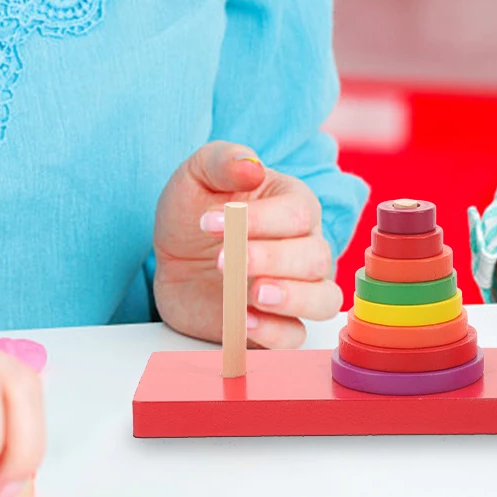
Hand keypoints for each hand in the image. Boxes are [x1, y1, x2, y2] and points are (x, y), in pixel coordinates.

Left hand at [152, 141, 341, 346]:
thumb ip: (225, 160)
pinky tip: (244, 321)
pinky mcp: (276, 324)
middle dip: (271, 260)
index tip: (208, 223)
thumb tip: (253, 166)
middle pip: (315, 257)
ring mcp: (296, 289)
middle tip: (222, 260)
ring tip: (252, 293)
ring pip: (323, 300)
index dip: (258, 220)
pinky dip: (276, 333)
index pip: (298, 214)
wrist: (173, 256)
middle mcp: (306, 246)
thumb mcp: (198, 174)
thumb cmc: (195, 208)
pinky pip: (296, 336)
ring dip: (292, 298)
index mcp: (294, 204)